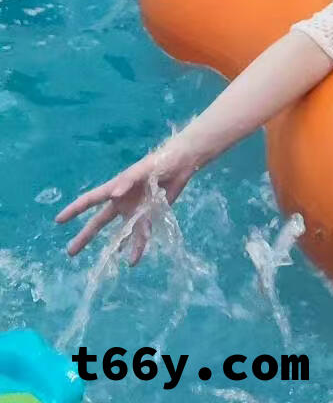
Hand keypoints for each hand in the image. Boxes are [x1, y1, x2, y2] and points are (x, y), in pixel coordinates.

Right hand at [56, 140, 197, 263]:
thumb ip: (128, 181)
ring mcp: (135, 209)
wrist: (181, 164)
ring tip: (106, 263)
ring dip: (114, 247)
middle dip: (85, 236)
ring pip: (121, 232)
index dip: (74, 210)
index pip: (90, 200)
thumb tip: (113, 194)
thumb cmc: (159, 162)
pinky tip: (133, 261)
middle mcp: (122, 201)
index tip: (58, 221)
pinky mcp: (150, 214)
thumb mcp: (143, 169)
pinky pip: (141, 234)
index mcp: (116, 188)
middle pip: (99, 221)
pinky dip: (138, 247)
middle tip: (70, 252)